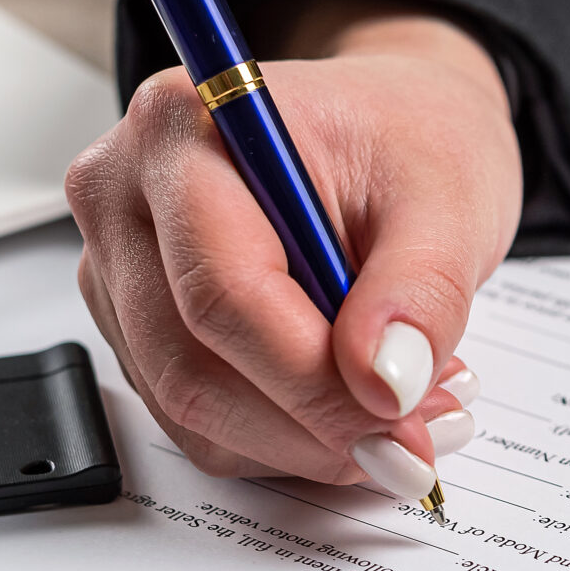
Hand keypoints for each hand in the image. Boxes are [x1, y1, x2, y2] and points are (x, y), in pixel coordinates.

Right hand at [66, 0, 520, 495]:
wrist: (391, 134)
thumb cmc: (408, 140)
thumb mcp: (450, 197)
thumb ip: (423, 292)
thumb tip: (388, 385)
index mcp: (182, 128)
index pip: (222, 291)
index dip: (313, 380)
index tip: (401, 416)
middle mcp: (125, 198)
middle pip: (191, 365)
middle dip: (316, 424)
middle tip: (420, 435)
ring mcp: (120, 271)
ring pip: (191, 411)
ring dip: (307, 442)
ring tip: (408, 410)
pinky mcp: (139, 329)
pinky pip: (199, 423)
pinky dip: (287, 439)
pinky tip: (354, 402)